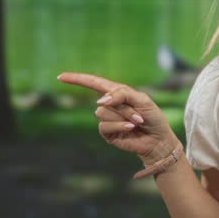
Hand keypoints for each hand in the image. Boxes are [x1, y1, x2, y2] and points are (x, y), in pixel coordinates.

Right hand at [57, 72, 180, 163]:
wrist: (158, 140)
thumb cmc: (153, 118)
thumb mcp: (141, 99)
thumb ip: (121, 94)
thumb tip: (99, 101)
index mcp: (117, 93)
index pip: (94, 83)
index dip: (77, 79)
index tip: (60, 77)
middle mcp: (110, 105)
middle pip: (104, 100)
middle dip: (124, 107)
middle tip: (140, 115)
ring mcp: (107, 119)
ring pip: (103, 112)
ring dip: (123, 116)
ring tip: (136, 122)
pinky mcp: (107, 133)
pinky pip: (104, 125)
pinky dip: (119, 125)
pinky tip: (130, 128)